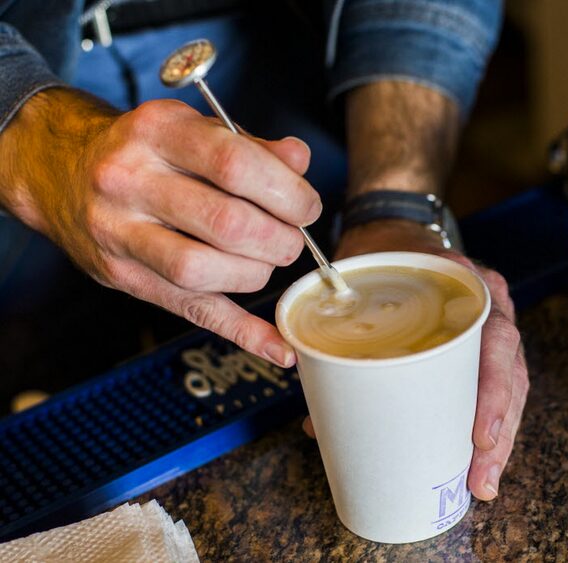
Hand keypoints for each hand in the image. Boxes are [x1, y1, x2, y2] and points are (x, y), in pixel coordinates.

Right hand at [0, 89, 320, 365]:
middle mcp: (129, 181)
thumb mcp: (192, 128)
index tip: (306, 206)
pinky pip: (190, 311)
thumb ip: (251, 145)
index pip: (235, 164)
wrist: (62, 171)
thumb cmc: (145, 151)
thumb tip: (300, 160)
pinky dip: (242, 333)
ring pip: (204, 272)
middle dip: (279, 239)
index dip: (286, 191)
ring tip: (267, 261)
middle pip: (225, 224)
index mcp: (155, 131)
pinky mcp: (122, 277)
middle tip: (291, 239)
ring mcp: (119, 233)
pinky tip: (278, 347)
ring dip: (257, 274)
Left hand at [301, 218, 528, 500]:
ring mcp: (494, 326)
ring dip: (500, 439)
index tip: (479, 436)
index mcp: (471, 286)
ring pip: (511, 388)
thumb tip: (316, 424)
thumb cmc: (385, 258)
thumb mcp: (366, 285)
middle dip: (499, 434)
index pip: (496, 341)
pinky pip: (499, 386)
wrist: (399, 229)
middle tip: (481, 479)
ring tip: (483, 482)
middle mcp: (493, 306)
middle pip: (511, 376)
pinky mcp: (483, 347)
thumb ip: (346, 341)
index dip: (492, 392)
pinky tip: (481, 459)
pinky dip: (491, 423)